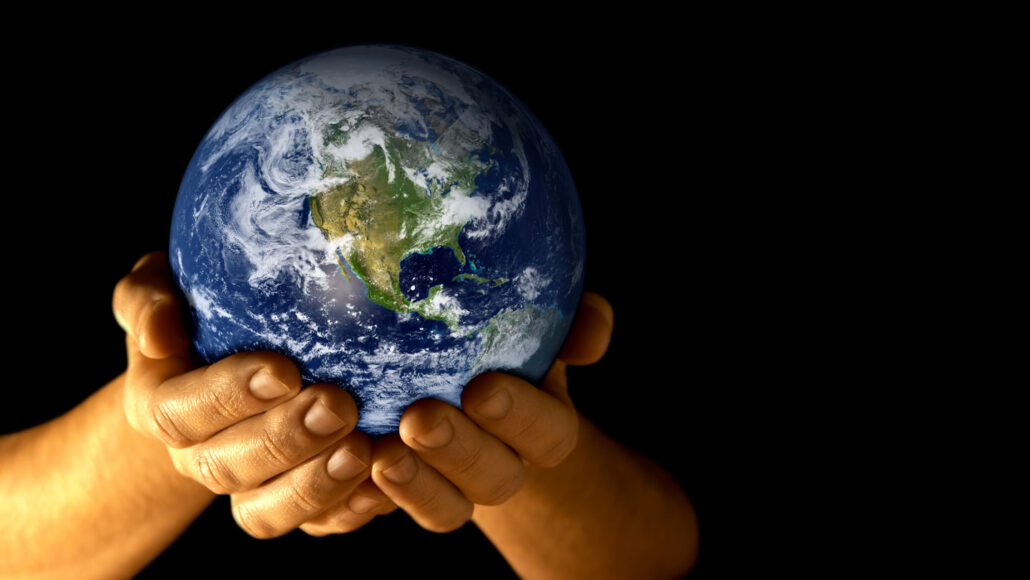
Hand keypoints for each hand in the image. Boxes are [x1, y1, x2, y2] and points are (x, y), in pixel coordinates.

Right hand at [113, 252, 394, 537]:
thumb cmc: (197, 309)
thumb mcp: (160, 288)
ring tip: (362, 450)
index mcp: (160, 404)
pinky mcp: (290, 501)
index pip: (180, 411)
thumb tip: (157, 335)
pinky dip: (347, 510)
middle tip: (338, 405)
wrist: (224, 358)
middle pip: (227, 467)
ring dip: (314, 486)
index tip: (283, 369)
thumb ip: (147, 300)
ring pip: (265, 512)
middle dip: (285, 440)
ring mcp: (245, 485)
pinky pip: (314, 525)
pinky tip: (382, 483)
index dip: (229, 396)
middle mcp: (196, 455)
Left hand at [369, 292, 613, 531]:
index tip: (483, 386)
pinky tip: (344, 463)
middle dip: (458, 452)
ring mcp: (452, 493)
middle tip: (418, 419)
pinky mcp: (402, 502)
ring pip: (446, 510)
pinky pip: (387, 516)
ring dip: (414, 486)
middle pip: (494, 480)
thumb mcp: (533, 328)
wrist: (453, 389)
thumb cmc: (498, 346)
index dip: (521, 417)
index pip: (548, 435)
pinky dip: (365, 499)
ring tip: (377, 451)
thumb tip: (594, 325)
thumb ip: (571, 323)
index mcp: (541, 429)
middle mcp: (501, 469)